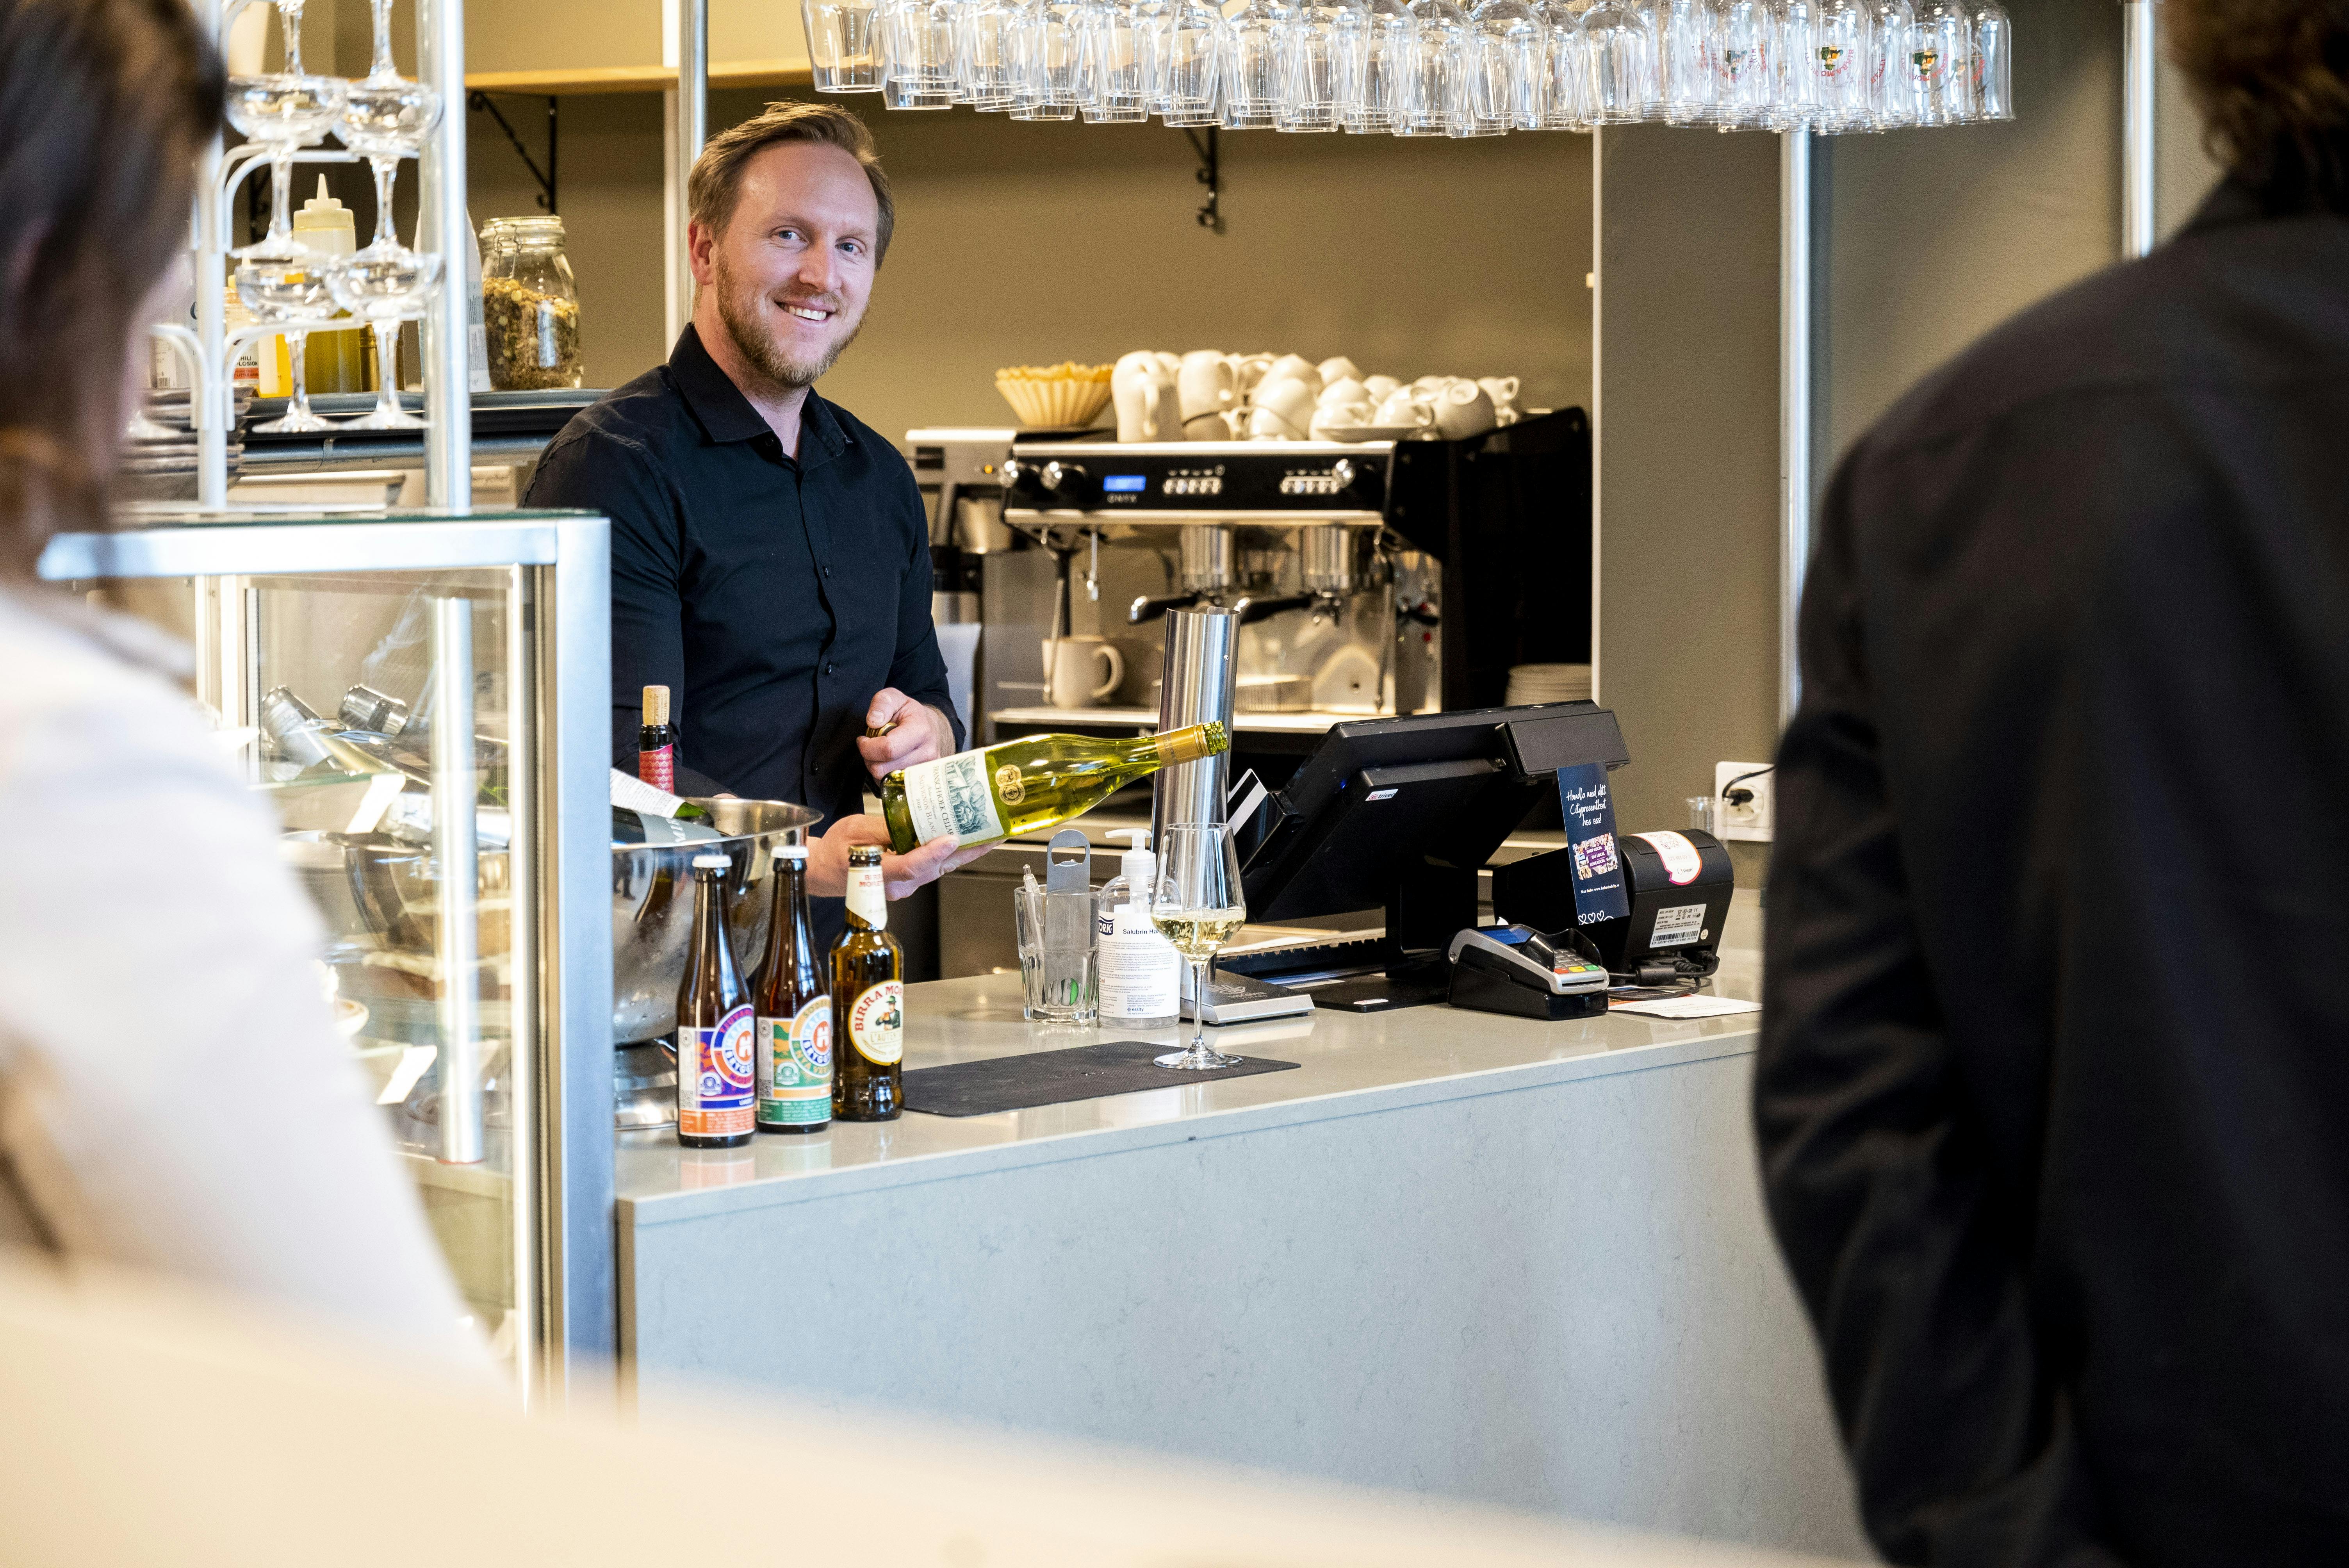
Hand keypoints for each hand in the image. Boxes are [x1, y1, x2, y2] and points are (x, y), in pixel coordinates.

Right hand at [806, 813, 995, 899]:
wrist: (825, 869)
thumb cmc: (837, 848)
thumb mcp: (855, 830)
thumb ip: (884, 829)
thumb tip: (912, 823)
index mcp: (878, 873)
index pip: (911, 865)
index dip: (933, 853)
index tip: (952, 838)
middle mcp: (896, 885)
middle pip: (935, 869)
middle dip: (967, 852)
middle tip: (993, 835)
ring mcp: (904, 887)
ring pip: (939, 869)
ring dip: (965, 853)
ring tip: (990, 835)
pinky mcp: (909, 882)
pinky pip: (933, 868)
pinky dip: (951, 855)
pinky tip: (968, 841)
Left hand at [856, 690, 956, 780]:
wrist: (931, 729)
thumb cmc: (910, 714)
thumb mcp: (895, 698)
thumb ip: (882, 703)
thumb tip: (873, 721)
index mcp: (921, 731)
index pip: (888, 749)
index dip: (868, 747)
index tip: (863, 740)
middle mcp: (928, 755)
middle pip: (883, 769)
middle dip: (870, 759)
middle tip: (872, 747)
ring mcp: (926, 772)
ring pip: (887, 780)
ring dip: (877, 768)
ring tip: (883, 754)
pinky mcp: (923, 783)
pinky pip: (894, 787)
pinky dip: (886, 777)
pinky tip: (890, 764)